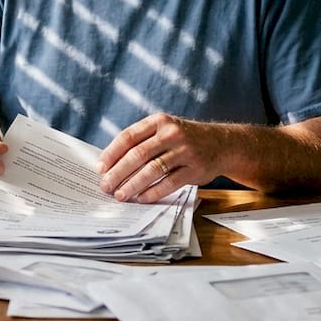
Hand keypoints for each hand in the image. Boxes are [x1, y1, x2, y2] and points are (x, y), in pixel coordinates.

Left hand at [96, 113, 224, 202]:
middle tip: (106, 186)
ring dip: (133, 185)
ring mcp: (184, 151)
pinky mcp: (194, 169)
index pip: (128, 137)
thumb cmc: (184, 139)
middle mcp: (171, 133)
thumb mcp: (164, 130)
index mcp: (158, 121)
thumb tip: (111, 164)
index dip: (111, 153)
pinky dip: (153, 192)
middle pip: (137, 155)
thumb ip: (142, 141)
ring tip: (120, 195)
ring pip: (152, 170)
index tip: (99, 168)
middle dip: (118, 173)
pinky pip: (169, 183)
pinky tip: (142, 198)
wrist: (221, 143)